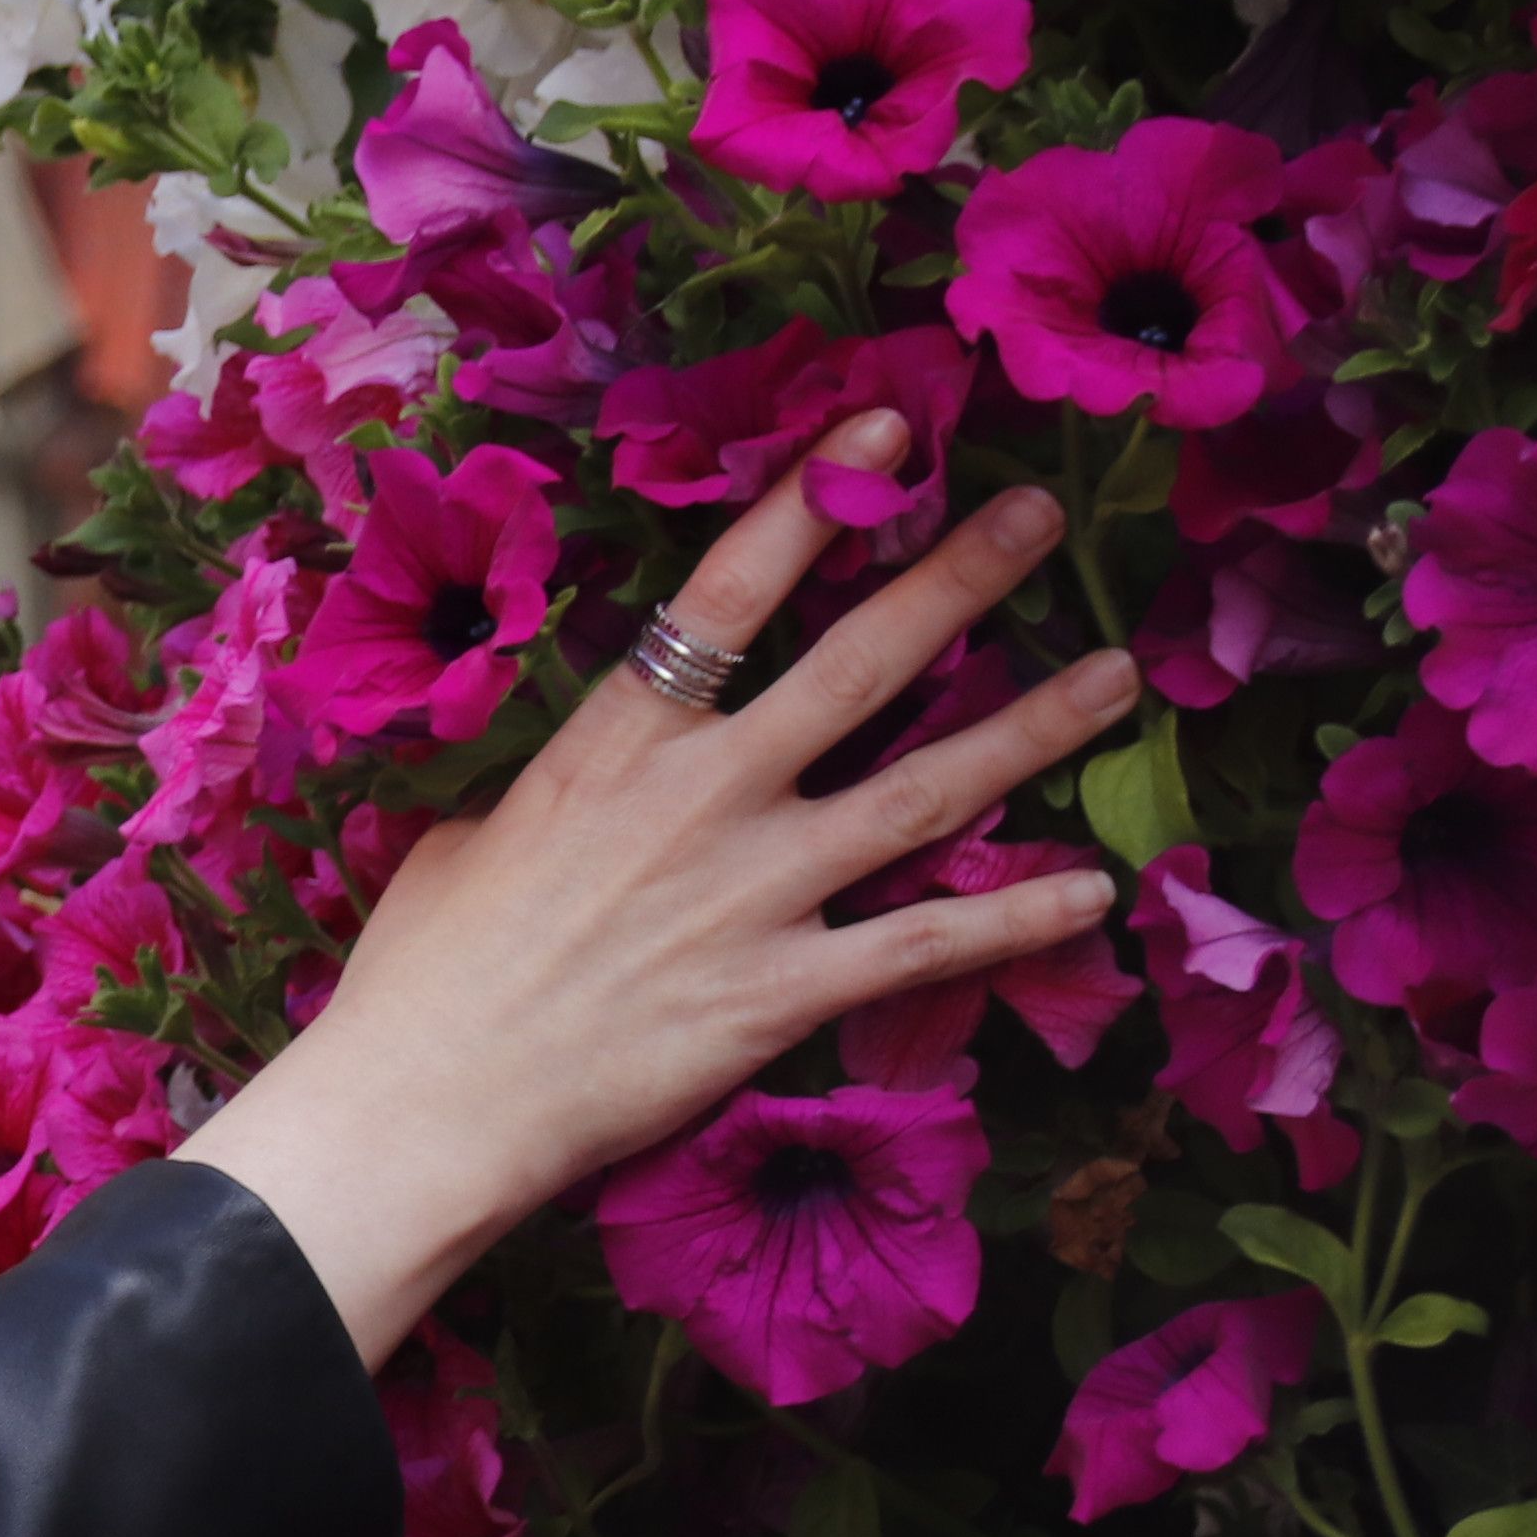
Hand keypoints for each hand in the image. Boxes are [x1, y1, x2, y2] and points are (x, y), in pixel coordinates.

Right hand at [176, 419, 1137, 1369]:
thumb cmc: (419, 978)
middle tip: (1039, 517)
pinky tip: (1091, 891)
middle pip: (858, 668)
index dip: (808, 503)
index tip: (877, 429)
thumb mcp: (464, 845)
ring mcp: (751, 895)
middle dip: (957, 581)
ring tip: (1117, 677)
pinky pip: (923, 944)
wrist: (422, 1107)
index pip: (724, 597)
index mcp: (611, 748)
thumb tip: (579, 787)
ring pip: (924, 791)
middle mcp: (699, 801)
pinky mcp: (779, 993)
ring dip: (1031, 729)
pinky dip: (1013, 917)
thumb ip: (551, 798)